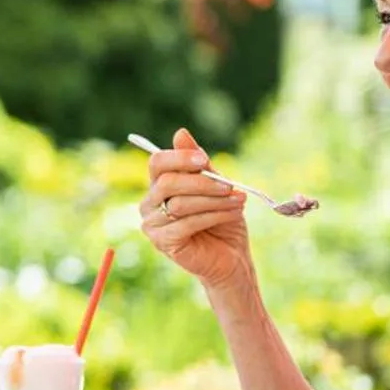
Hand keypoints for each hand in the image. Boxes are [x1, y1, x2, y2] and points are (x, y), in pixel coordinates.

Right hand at [138, 128, 254, 292]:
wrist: (231, 257)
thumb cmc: (222, 219)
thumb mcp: (216, 186)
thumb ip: (199, 164)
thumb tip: (180, 132)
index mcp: (159, 185)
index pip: (157, 163)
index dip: (179, 158)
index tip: (205, 160)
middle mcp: (150, 203)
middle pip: (167, 182)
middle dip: (201, 182)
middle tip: (229, 185)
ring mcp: (153, 225)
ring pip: (180, 204)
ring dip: (214, 200)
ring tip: (239, 200)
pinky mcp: (163, 243)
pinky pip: (186, 223)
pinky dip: (213, 215)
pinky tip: (233, 214)